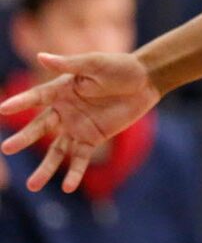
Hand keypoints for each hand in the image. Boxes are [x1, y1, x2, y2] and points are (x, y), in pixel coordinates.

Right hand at [0, 51, 160, 193]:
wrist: (146, 81)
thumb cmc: (120, 66)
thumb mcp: (95, 63)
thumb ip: (69, 64)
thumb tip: (40, 55)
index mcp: (63, 88)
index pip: (37, 97)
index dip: (20, 103)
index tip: (2, 110)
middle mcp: (65, 109)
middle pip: (41, 126)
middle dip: (24, 138)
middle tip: (6, 148)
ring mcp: (77, 126)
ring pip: (56, 151)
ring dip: (46, 168)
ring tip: (32, 186)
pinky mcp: (92, 138)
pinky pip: (80, 158)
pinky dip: (74, 173)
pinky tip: (68, 187)